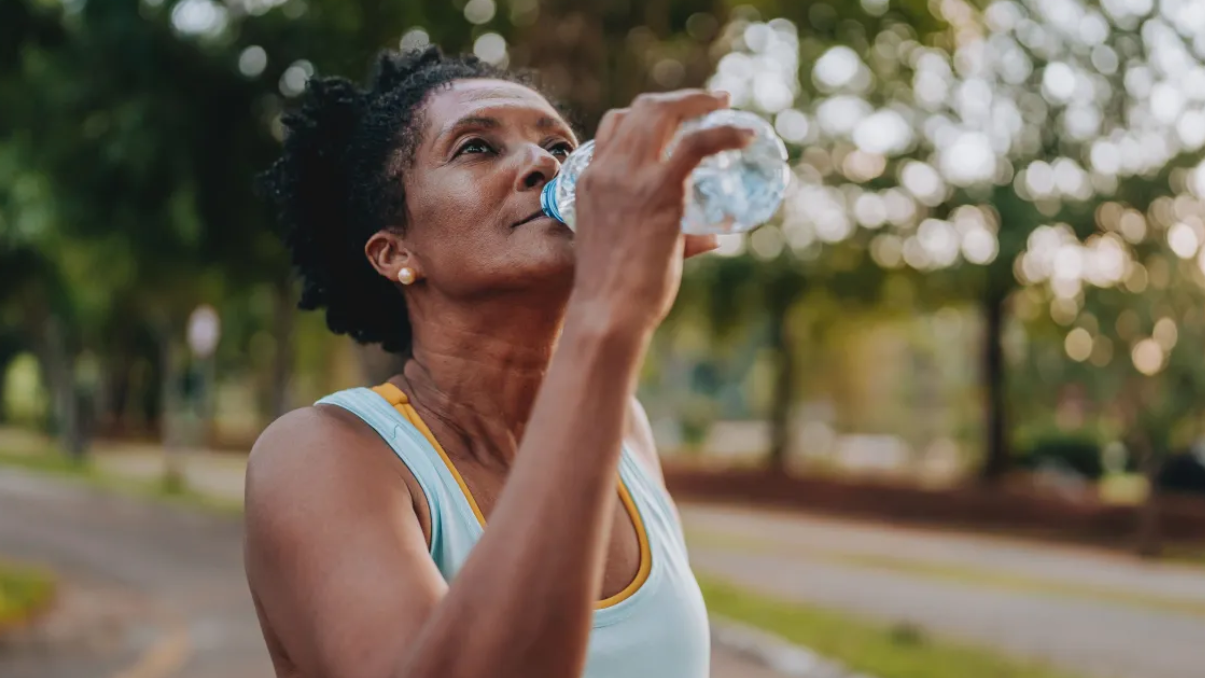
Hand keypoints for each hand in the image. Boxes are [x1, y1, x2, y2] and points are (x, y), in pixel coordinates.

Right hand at [570, 90, 752, 334]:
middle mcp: (607, 170)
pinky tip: (746, 136)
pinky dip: (725, 132)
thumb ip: (673, 235)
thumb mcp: (630, 250)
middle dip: (680, 98)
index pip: (615, 125)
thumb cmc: (618, 294)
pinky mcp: (660, 191)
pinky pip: (697, 143)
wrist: (607, 311)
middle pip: (642, 109)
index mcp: (590, 181)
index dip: (647, 113)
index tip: (675, 118)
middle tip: (712, 102)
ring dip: (699, 101)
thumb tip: (715, 235)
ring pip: (664, 113)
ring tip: (725, 106)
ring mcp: (631, 178)